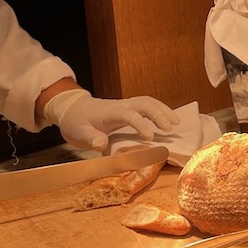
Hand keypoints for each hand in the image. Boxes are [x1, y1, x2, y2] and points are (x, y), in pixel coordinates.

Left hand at [44, 89, 179, 152]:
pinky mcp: (128, 108)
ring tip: (176, 123)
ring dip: (163, 110)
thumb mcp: (78, 133)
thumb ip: (91, 138)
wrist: (72, 109)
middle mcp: (120, 106)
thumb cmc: (76, 122)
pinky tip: (168, 121)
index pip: (129, 114)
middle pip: (144, 103)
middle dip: (159, 114)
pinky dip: (159, 111)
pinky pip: (146, 106)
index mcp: (109, 112)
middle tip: (171, 128)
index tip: (150, 137)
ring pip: (148, 102)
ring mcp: (125, 105)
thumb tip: (101, 144)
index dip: (141, 124)